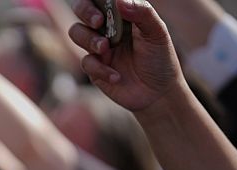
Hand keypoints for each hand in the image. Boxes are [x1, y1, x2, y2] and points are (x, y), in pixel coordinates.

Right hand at [67, 0, 183, 111]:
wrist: (157, 94)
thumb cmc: (160, 59)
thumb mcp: (157, 33)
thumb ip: (142, 13)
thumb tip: (118, 0)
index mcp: (122, 14)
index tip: (103, 3)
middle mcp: (107, 28)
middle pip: (81, 10)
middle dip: (85, 12)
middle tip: (99, 22)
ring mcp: (98, 47)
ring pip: (76, 32)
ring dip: (88, 39)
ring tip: (105, 48)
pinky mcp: (93, 68)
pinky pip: (86, 62)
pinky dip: (100, 68)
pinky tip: (117, 76)